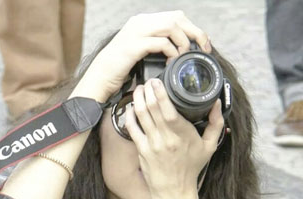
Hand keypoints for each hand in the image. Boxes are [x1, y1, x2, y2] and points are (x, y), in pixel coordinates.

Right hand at [75, 11, 210, 102]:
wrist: (99, 78)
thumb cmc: (119, 71)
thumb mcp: (140, 54)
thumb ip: (155, 47)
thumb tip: (176, 52)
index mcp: (144, 22)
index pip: (175, 17)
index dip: (192, 29)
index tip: (202, 45)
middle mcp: (141, 22)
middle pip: (177, 17)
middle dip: (194, 32)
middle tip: (203, 49)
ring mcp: (137, 32)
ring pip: (171, 26)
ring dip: (183, 42)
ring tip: (186, 57)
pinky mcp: (134, 45)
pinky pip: (161, 43)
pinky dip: (171, 52)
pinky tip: (172, 63)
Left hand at [125, 78, 223, 198]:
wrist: (174, 190)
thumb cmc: (191, 168)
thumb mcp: (209, 146)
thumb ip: (215, 123)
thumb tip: (217, 102)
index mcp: (182, 135)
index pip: (168, 111)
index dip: (160, 94)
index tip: (157, 81)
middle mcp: (165, 138)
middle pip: (151, 108)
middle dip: (147, 90)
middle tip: (148, 81)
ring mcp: (151, 144)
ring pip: (140, 115)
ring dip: (138, 98)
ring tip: (140, 88)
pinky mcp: (141, 150)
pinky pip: (132, 128)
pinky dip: (130, 114)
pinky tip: (132, 106)